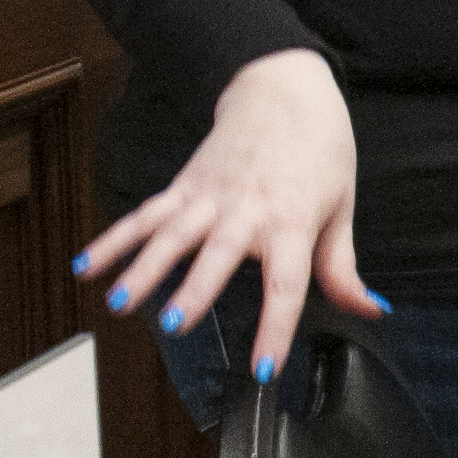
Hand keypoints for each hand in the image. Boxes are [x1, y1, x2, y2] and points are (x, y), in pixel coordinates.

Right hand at [76, 49, 381, 382]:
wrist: (285, 90)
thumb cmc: (321, 150)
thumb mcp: (343, 207)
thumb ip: (342, 266)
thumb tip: (370, 309)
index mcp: (293, 221)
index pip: (287, 284)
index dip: (276, 327)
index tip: (263, 367)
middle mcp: (247, 210)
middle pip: (218, 256)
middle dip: (195, 290)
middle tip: (174, 324)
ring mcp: (210, 196)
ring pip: (171, 235)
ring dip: (143, 269)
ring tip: (119, 302)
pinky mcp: (183, 185)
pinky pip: (144, 215)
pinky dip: (114, 239)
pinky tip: (87, 265)